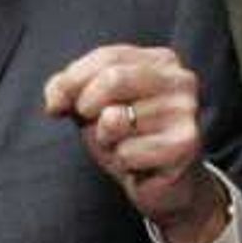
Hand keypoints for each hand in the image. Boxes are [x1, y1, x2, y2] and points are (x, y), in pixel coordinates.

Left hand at [40, 43, 230, 242]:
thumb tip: (55, 100)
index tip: (55, 106)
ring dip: (106, 141)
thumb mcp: (93, 107)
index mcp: (161, 61)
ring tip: (124, 146)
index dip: (72, 80)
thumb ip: (69, 90)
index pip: (108, 56)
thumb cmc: (128, 139)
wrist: (163, 186)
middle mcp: (179, 79)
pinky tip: (140, 164)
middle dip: (87, 106)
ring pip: (115, 121)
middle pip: (114, 79)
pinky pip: (127, 152)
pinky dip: (122, 163)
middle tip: (92, 126)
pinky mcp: (185, 145)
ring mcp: (185, 111)